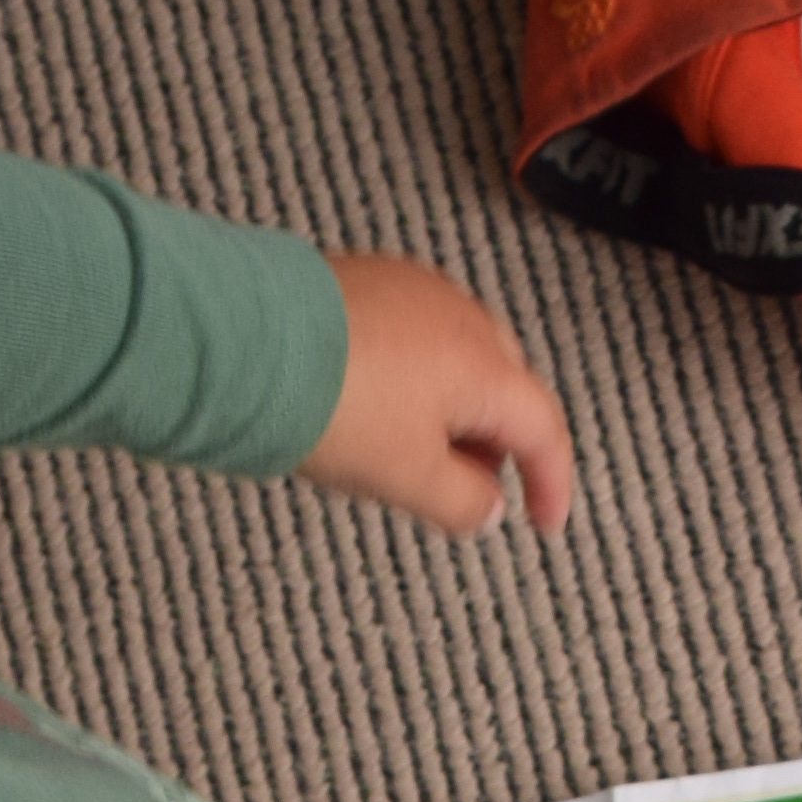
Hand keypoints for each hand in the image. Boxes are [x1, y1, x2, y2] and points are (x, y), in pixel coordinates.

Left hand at [308, 252, 576, 539]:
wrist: (249, 338)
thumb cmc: (331, 399)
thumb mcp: (407, 478)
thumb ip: (463, 502)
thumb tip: (488, 508)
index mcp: (485, 365)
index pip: (543, 429)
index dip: (552, 481)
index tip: (545, 519)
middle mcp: (460, 317)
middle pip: (505, 388)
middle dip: (498, 444)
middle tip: (474, 489)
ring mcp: (415, 291)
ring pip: (459, 360)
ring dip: (453, 412)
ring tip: (413, 454)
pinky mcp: (370, 283)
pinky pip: (414, 338)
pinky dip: (416, 380)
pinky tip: (377, 406)